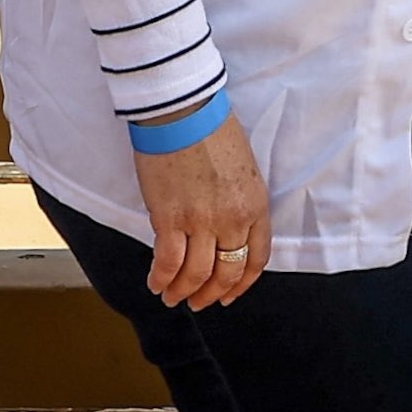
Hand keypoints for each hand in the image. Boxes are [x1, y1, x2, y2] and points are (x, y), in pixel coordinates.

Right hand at [131, 110, 270, 311]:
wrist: (182, 110)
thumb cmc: (211, 128)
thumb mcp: (242, 169)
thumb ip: (237, 203)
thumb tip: (221, 232)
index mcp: (255, 204)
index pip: (256, 258)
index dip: (242, 283)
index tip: (230, 294)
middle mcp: (232, 218)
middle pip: (227, 272)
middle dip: (211, 294)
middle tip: (198, 302)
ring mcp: (201, 221)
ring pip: (196, 274)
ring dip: (183, 291)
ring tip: (172, 297)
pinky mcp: (169, 218)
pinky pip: (167, 262)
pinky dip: (161, 278)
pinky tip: (155, 283)